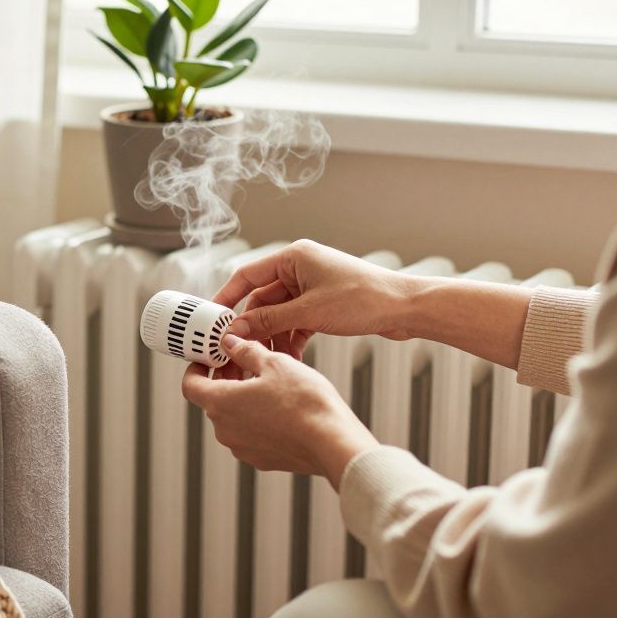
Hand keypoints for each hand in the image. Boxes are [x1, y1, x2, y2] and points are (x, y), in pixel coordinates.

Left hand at [181, 333, 378, 487]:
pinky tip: (280, 407)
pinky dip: (257, 419)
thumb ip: (246, 352)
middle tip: (243, 362)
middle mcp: (225, 430)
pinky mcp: (261, 460)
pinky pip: (251, 434)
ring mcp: (242, 448)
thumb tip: (230, 344)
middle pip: (213, 400)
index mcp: (220, 403)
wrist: (332, 442)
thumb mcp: (274, 364)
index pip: (190, 385)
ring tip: (268, 382)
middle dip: (225, 379)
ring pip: (233, 418)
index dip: (196, 368)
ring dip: (242, 399)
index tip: (208, 358)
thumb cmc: (304, 401)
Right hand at [212, 239, 417, 359]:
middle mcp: (300, 268)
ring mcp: (311, 287)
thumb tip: (237, 329)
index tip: (211, 319)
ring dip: (273, 337)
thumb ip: (270, 320)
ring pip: (279, 314)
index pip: (247, 276)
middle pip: (262, 299)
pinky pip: (296, 322)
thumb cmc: (363, 299)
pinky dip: (291, 338)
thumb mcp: (309, 312)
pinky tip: (291, 358)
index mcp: (293, 257)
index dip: (226, 298)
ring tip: (270, 360)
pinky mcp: (323, 304)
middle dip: (253, 326)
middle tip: (239, 350)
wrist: (405, 308)